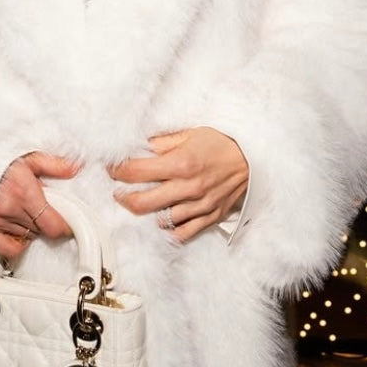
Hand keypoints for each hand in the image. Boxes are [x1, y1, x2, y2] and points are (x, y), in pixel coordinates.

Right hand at [0, 151, 79, 259]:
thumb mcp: (25, 156)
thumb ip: (51, 163)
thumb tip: (74, 169)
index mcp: (23, 192)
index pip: (54, 225)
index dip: (65, 226)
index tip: (68, 221)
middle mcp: (9, 209)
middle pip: (42, 230)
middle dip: (47, 220)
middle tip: (44, 207)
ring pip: (26, 236)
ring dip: (31, 227)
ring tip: (26, 211)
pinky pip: (7, 247)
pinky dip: (15, 242)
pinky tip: (17, 230)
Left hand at [110, 127, 247, 242]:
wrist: (255, 157)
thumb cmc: (222, 143)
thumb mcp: (190, 133)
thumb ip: (162, 142)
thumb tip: (137, 146)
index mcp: (181, 163)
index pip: (137, 172)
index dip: (118, 171)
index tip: (112, 169)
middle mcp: (188, 187)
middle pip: (142, 202)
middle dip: (123, 197)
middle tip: (118, 192)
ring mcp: (200, 205)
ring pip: (161, 220)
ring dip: (146, 215)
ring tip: (140, 204)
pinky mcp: (210, 217)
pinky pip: (184, 233)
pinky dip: (170, 231)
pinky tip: (162, 222)